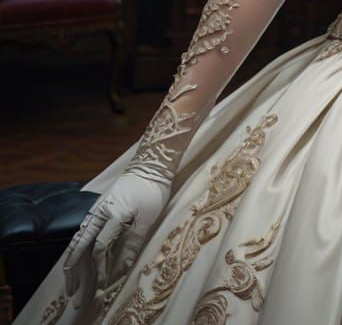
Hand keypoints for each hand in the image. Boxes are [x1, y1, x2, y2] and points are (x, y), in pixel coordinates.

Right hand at [63, 171, 170, 308]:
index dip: (100, 272)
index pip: (100, 249)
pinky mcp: (95, 210)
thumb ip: (132, 243)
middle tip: (74, 296)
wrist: (148, 165)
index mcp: (113, 215)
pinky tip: (75, 263)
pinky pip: (80, 233)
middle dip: (76, 275)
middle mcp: (99, 214)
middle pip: (80, 249)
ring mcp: (94, 211)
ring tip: (70, 285)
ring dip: (72, 266)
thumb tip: (121, 270)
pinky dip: (75, 251)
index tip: (101, 290)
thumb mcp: (148, 217)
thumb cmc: (152, 191)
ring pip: (76, 242)